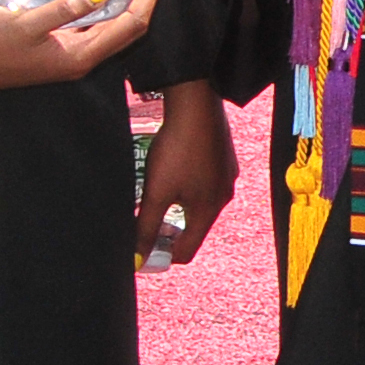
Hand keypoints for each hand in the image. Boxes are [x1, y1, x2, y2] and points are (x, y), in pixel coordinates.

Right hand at [0, 0, 166, 90]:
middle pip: (130, 26)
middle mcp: (82, 58)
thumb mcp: (25, 23)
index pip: (131, 23)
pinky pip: (96, 25)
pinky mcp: (59, 48)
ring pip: (114, 26)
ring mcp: (71, 55)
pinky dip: (108, 4)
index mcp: (81, 55)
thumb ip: (65, 8)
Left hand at [132, 78, 235, 267]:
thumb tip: (137, 258)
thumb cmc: (176, 150)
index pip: (187, 250)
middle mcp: (223, 197)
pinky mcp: (225, 160)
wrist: (196, 106)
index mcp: (208, 211)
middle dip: (169, 231)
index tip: (141, 247)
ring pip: (200, 206)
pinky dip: (188, 188)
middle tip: (145, 220)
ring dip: (178, 208)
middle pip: (194, 228)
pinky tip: (174, 171)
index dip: (162, 255)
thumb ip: (146, 227)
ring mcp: (227, 177)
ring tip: (156, 193)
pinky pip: (206, 185)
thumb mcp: (155, 192)